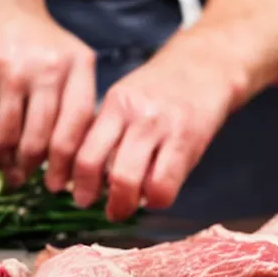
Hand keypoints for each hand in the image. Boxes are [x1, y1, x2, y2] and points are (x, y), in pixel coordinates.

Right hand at [0, 0, 95, 185]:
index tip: (57, 184)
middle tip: (24, 178)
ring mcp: (11, 67)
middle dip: (30, 167)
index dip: (64, 164)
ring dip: (2, 159)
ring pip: (6, 134)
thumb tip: (71, 162)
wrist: (2, 2)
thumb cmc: (43, 44)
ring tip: (3, 166)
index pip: (74, 129)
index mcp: (79, 67)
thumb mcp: (73, 62)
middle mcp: (47, 67)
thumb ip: (77, 105)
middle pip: (38, 138)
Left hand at [72, 29, 248, 220]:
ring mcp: (161, 127)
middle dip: (89, 195)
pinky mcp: (187, 141)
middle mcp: (134, 114)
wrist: (206, 67)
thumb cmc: (161, 90)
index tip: (71, 191)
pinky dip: (154, 200)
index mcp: (114, 103)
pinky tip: (153, 197)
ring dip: (121, 204)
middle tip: (92, 205)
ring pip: (127, 180)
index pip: (80, 147)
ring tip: (120, 209)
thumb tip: (84, 172)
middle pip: (96, 165)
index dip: (73, 178)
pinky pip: (163, 185)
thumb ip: (106, 130)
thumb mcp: (125, 99)